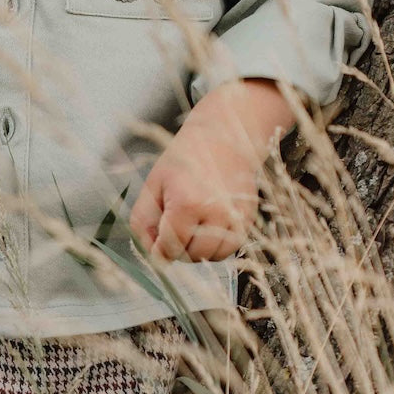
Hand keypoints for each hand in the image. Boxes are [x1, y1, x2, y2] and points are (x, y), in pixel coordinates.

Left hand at [128, 133, 257, 261]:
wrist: (221, 137)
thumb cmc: (183, 161)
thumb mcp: (153, 185)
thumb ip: (144, 222)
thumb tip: (153, 254)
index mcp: (187, 203)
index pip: (171, 247)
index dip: (160, 249)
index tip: (157, 242)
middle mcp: (216, 213)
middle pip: (193, 256)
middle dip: (179, 248)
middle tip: (175, 226)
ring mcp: (236, 217)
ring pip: (214, 256)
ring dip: (199, 249)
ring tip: (192, 223)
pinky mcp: (249, 218)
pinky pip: (229, 248)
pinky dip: (216, 243)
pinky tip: (208, 222)